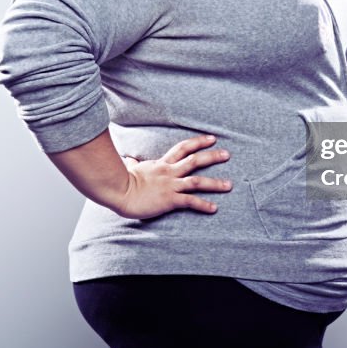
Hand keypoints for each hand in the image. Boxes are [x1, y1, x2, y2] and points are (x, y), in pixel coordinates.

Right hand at [112, 134, 232, 219]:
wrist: (117, 191)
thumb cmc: (121, 181)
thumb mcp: (130, 168)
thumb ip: (133, 163)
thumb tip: (128, 158)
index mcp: (161, 164)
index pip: (182, 148)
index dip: (198, 142)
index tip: (212, 139)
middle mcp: (169, 172)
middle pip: (195, 160)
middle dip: (213, 156)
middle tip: (227, 154)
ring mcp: (170, 185)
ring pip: (197, 181)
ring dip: (215, 183)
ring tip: (229, 184)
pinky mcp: (169, 199)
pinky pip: (190, 201)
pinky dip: (203, 205)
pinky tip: (214, 208)